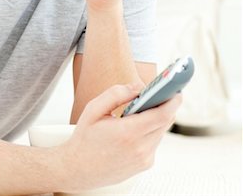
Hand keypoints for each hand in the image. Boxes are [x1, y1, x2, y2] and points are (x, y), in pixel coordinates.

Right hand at [58, 84, 181, 191]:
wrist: (78, 169)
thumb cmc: (85, 138)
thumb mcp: (94, 109)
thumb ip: (116, 94)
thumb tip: (138, 87)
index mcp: (128, 133)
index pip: (162, 115)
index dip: (172, 100)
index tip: (176, 89)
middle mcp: (140, 148)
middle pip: (165, 122)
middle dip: (166, 105)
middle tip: (163, 91)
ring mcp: (144, 159)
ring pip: (160, 132)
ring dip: (157, 118)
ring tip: (147, 106)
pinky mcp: (144, 164)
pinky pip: (154, 142)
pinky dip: (150, 130)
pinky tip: (137, 125)